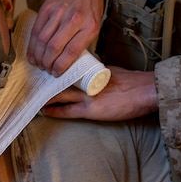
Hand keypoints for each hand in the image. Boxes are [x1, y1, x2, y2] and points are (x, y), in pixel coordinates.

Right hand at [29, 0, 103, 75]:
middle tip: (46, 69)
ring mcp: (59, 12)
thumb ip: (82, 41)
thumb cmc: (90, 8)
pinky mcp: (47, 7)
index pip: (71, 51)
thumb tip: (68, 63)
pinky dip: (32, 45)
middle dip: (47, 63)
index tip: (56, 73)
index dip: (60, 66)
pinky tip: (32, 53)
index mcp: (89, 27)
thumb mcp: (94, 25)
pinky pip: (36, 30)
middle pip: (54, 47)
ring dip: (38, 56)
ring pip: (42, 40)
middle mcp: (74, 19)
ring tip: (38, 63)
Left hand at [41, 66, 156, 120]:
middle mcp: (87, 81)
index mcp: (92, 71)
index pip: (69, 70)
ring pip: (61, 95)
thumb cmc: (134, 82)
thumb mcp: (113, 71)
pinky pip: (68, 111)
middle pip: (61, 80)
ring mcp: (88, 95)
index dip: (56, 73)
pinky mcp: (91, 110)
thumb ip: (99, 72)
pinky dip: (56, 111)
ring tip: (35, 96)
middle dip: (47, 82)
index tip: (46, 71)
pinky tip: (45, 111)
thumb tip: (90, 73)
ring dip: (47, 96)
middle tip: (34, 82)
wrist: (146, 91)